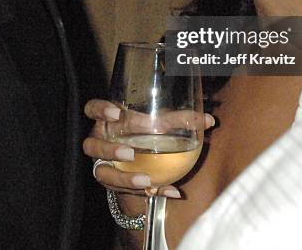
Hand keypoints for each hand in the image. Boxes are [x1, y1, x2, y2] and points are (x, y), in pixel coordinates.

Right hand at [83, 98, 214, 197]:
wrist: (138, 159)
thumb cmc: (146, 132)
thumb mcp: (160, 123)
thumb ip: (181, 120)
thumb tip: (209, 120)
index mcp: (108, 120)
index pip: (92, 109)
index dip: (100, 110)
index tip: (117, 113)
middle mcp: (101, 140)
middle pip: (93, 145)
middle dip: (109, 150)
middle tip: (130, 153)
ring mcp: (103, 164)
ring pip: (102, 173)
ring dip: (122, 177)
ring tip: (145, 179)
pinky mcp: (115, 183)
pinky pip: (125, 191)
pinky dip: (148, 192)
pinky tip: (169, 191)